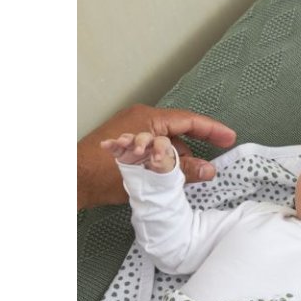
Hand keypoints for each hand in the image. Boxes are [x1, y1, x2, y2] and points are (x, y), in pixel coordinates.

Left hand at [78, 106, 236, 208]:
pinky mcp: (124, 146)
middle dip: (195, 151)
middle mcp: (140, 121)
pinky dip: (163, 164)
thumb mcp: (151, 173)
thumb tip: (209, 170)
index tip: (230, 138)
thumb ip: (183, 170)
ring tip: (188, 180)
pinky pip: (152, 151)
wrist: (71, 180)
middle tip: (214, 163)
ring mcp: (131, 133)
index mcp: (148, 120)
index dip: (212, 129)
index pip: (189, 121)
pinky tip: (168, 181)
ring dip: (177, 161)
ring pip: (165, 145)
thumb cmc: (106, 173)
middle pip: (178, 134)